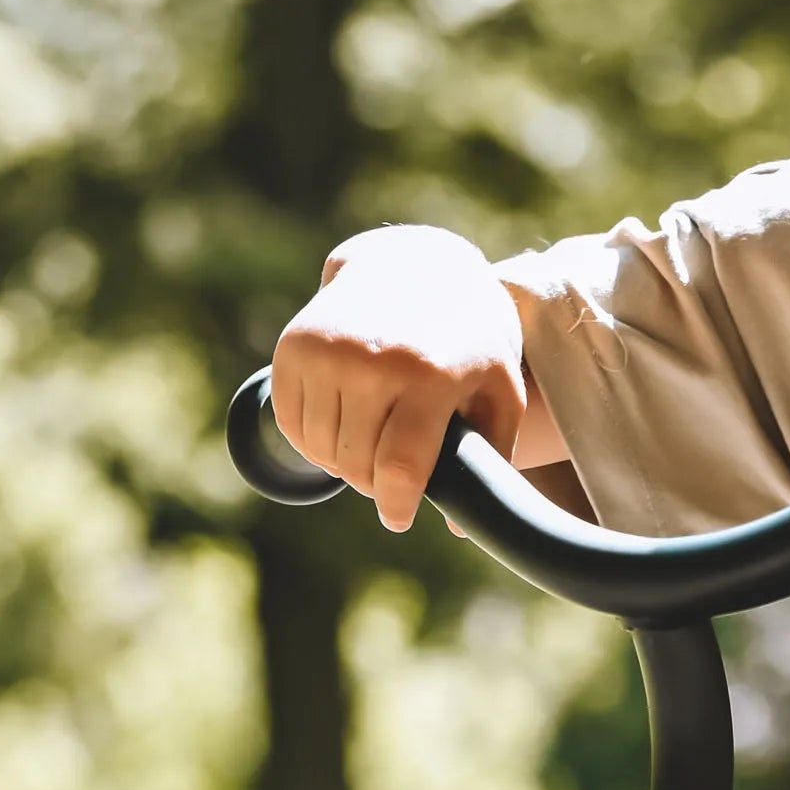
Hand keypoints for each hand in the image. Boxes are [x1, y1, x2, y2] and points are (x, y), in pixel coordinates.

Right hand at [268, 227, 524, 532]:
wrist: (413, 264)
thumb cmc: (467, 338)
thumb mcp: (498, 386)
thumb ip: (489, 452)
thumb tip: (457, 525)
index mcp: (429, 374)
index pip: (400, 466)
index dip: (395, 505)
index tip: (396, 519)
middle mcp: (372, 360)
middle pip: (356, 463)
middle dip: (372, 484)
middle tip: (390, 477)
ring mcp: (328, 350)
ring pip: (320, 448)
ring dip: (342, 462)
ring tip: (370, 447)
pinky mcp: (295, 345)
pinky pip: (290, 422)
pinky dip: (312, 438)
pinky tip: (341, 426)